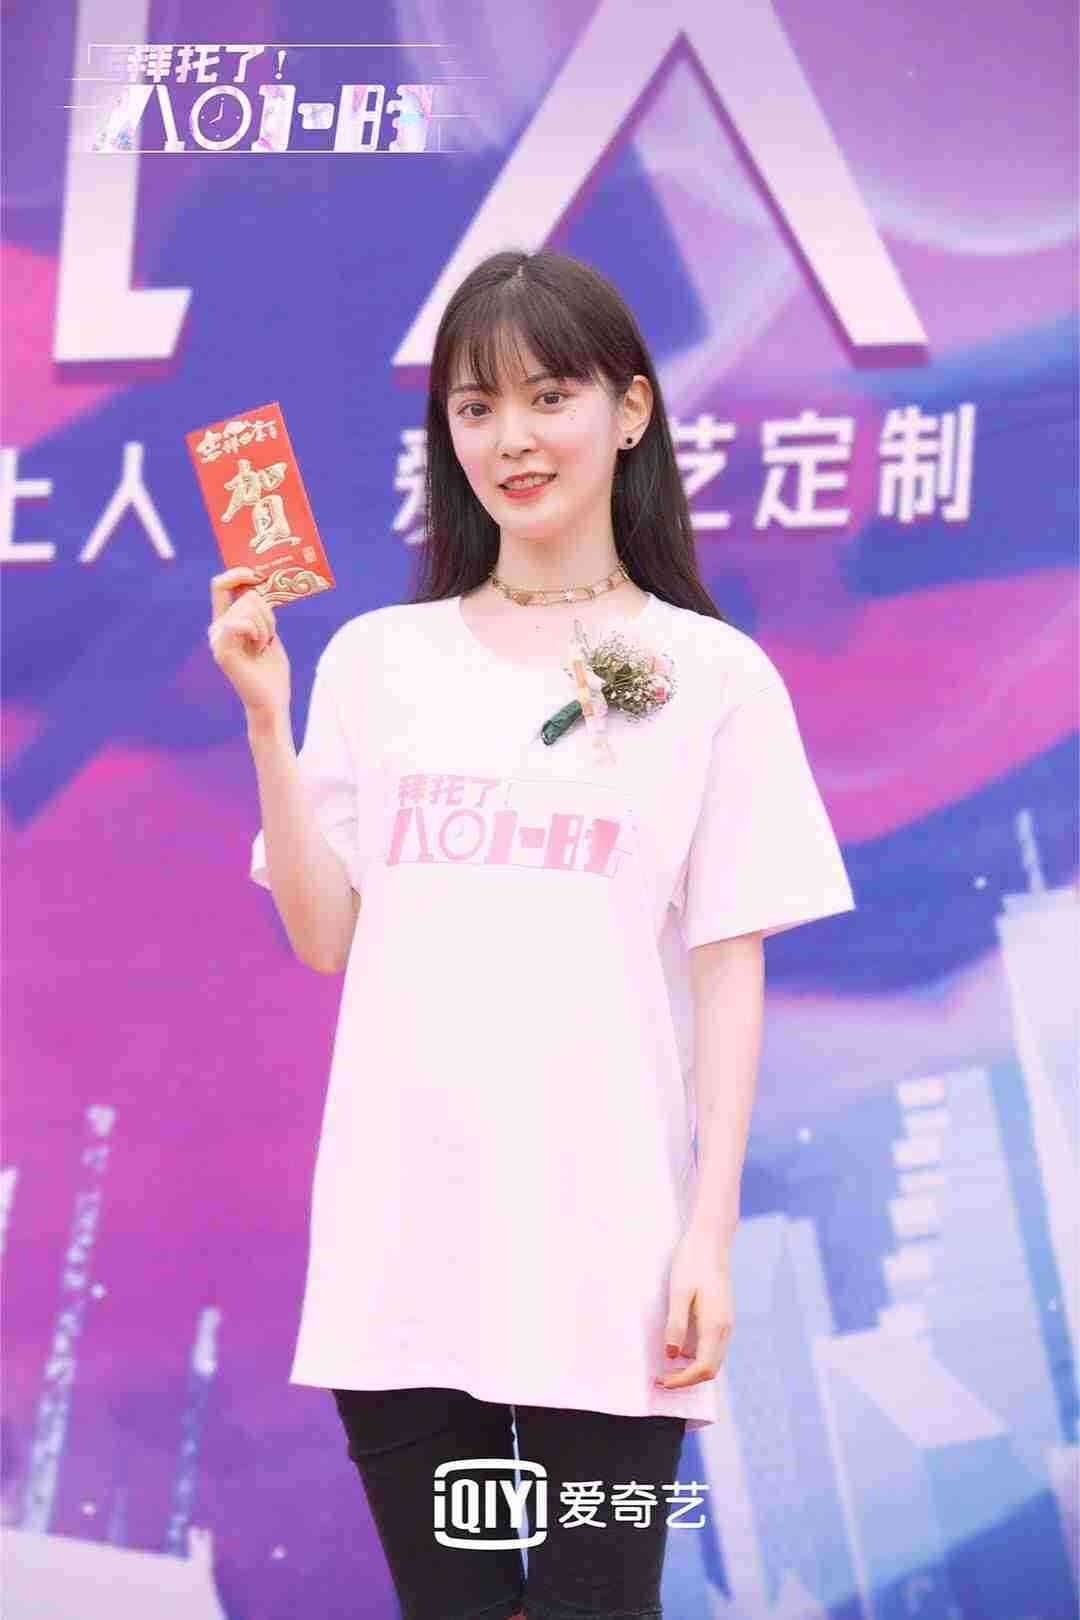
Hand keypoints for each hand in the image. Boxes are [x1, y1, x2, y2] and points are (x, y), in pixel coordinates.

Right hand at [207, 566, 289, 718]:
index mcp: (226, 621)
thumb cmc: (272, 670)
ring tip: (261, 649)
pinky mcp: (221, 650)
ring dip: (266, 628)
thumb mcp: (268, 631)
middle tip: (267, 641)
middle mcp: (217, 627)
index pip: (222, 585)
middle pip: (248, 597)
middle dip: (269, 616)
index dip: (238, 573)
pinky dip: (257, 633)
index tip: (258, 574)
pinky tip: (257, 649)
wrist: (272, 699)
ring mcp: (217, 638)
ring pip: (250, 608)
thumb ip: (260, 610)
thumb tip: (258, 584)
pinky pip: (241, 623)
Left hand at [654, 1225, 733, 1388]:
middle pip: (711, 1369)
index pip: (702, 1367)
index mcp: (715, 1324)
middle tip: (661, 1379)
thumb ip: (676, 1324)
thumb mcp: (679, 1291)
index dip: (682, 1380)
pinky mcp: (722, 1316)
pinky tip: (678, 1350)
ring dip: (692, 1370)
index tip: (661, 1381)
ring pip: (713, 1359)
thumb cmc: (692, 1262)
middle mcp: (725, 1328)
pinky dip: (697, 1357)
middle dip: (686, 1379)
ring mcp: (726, 1322)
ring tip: (667, 1368)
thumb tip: (672, 1355)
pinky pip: (712, 1347)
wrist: (711, 1239)